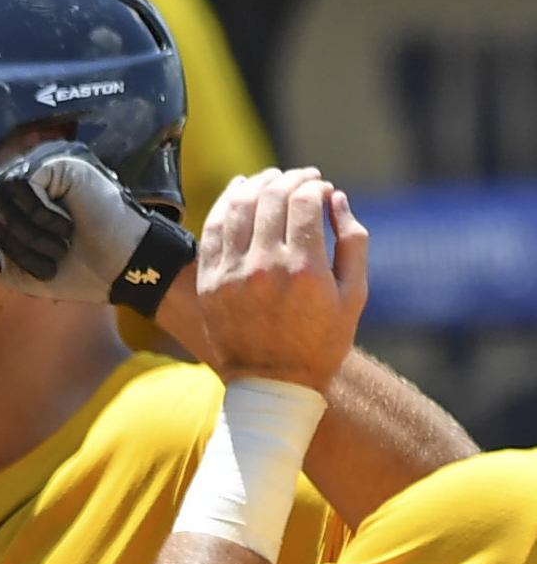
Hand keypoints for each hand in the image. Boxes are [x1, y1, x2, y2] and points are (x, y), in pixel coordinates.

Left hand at [0, 142, 195, 317]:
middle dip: (8, 241)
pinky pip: (22, 185)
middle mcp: (26, 172)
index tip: (4, 265)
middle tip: (48, 256)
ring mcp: (43, 162)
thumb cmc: (76, 270)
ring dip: (27, 233)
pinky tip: (69, 225)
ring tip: (61, 242)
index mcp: (14, 194)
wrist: (120, 271)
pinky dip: (41, 217)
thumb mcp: (13, 269)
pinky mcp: (58, 160)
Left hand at [197, 167, 368, 389]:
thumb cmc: (320, 342)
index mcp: (305, 270)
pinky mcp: (210, 282)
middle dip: (291, 179)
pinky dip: (227, 201)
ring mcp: (232, 274)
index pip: (305, 200)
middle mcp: (265, 267)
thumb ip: (353, 241)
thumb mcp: (354, 296)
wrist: (272, 384)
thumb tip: (337, 198)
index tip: (322, 189)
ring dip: (258, 183)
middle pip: (272, 196)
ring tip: (272, 180)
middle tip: (301, 179)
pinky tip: (240, 190)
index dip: (315, 186)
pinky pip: (213, 227)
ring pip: (239, 204)